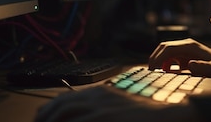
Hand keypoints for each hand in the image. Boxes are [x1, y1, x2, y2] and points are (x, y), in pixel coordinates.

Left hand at [34, 85, 201, 121]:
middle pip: (59, 104)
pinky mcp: (103, 119)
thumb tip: (86, 117)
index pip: (66, 98)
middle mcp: (98, 96)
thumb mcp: (121, 108)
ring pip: (62, 113)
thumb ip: (103, 110)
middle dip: (44, 116)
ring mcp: (100, 107)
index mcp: (102, 91)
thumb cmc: (147, 116)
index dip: (49, 109)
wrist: (169, 116)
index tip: (42, 118)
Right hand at [148, 38, 210, 78]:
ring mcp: (183, 49)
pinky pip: (168, 56)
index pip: (169, 48)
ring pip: (164, 50)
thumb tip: (190, 65)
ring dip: (157, 59)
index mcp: (190, 46)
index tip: (153, 68)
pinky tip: (164, 72)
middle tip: (150, 71)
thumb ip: (204, 67)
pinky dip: (163, 63)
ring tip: (154, 72)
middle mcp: (185, 45)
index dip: (159, 57)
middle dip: (155, 57)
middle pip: (164, 47)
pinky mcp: (182, 55)